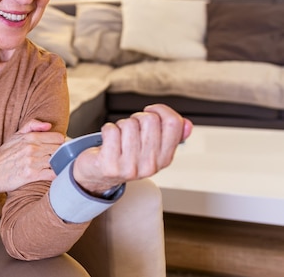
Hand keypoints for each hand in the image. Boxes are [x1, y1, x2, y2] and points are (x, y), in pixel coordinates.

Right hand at [0, 119, 63, 193]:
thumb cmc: (4, 155)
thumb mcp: (15, 135)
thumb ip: (32, 125)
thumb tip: (48, 125)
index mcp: (30, 137)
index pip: (58, 137)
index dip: (59, 142)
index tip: (56, 147)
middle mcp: (33, 148)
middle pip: (59, 149)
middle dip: (60, 153)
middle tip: (56, 157)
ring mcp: (33, 162)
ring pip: (57, 161)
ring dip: (58, 164)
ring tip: (55, 165)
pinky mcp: (32, 175)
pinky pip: (53, 174)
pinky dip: (56, 174)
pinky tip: (52, 173)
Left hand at [72, 104, 192, 195]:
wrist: (99, 176)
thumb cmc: (125, 157)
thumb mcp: (151, 149)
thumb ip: (170, 136)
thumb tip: (187, 124)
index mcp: (165, 158)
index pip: (174, 123)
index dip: (161, 110)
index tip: (151, 111)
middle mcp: (150, 164)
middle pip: (150, 120)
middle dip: (137, 118)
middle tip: (130, 129)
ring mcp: (130, 166)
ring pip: (129, 123)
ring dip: (120, 125)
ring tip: (119, 138)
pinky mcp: (110, 165)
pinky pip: (110, 130)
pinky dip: (107, 130)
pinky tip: (108, 141)